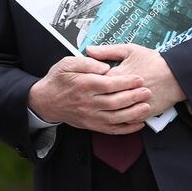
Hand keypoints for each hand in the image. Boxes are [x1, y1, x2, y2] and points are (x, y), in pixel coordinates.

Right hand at [27, 55, 151, 134]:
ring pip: (115, 118)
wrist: (45, 101)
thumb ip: (87, 62)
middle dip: (133, 97)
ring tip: (146, 107)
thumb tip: (105, 67)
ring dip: (133, 113)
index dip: (126, 82)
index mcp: (83, 84)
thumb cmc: (58, 80)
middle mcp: (87, 102)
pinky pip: (111, 129)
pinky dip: (126, 129)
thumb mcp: (67, 63)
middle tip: (147, 91)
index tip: (139, 78)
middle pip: (114, 101)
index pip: (109, 84)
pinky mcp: (91, 125)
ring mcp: (89, 116)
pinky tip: (138, 123)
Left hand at [86, 44, 184, 116]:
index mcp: (118, 76)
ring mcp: (133, 105)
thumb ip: (107, 51)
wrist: (176, 75)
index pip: (95, 82)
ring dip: (104, 110)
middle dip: (93, 97)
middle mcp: (124, 93)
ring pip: (112, 112)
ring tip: (97, 106)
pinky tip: (111, 115)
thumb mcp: (130, 50)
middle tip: (86, 95)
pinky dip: (118, 119)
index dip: (88, 82)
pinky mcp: (141, 114)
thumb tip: (89, 50)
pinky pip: (125, 121)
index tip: (83, 81)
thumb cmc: (153, 61)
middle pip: (101, 99)